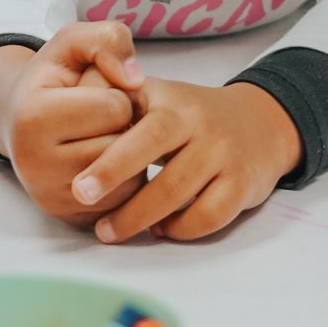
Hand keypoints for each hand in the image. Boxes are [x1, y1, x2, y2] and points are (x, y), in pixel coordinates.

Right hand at [0, 23, 148, 223]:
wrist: (18, 120)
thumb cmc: (51, 79)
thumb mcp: (73, 42)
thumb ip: (108, 40)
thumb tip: (136, 79)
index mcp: (32, 117)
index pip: (114, 108)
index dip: (118, 94)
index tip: (98, 91)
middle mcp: (34, 164)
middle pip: (121, 146)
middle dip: (123, 127)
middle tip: (100, 116)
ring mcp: (48, 196)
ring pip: (126, 179)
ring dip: (128, 156)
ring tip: (101, 136)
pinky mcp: (65, 217)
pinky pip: (121, 204)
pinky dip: (123, 183)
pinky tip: (104, 162)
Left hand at [69, 77, 300, 243]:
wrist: (261, 123)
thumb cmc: (189, 116)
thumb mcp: (157, 96)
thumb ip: (116, 102)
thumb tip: (66, 118)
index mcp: (167, 99)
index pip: (130, 113)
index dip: (101, 143)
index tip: (74, 174)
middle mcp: (196, 120)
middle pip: (152, 144)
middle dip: (113, 172)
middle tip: (79, 195)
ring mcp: (222, 152)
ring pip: (176, 189)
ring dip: (137, 215)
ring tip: (108, 230)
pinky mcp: (242, 184)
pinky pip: (208, 214)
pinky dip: (180, 228)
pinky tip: (161, 230)